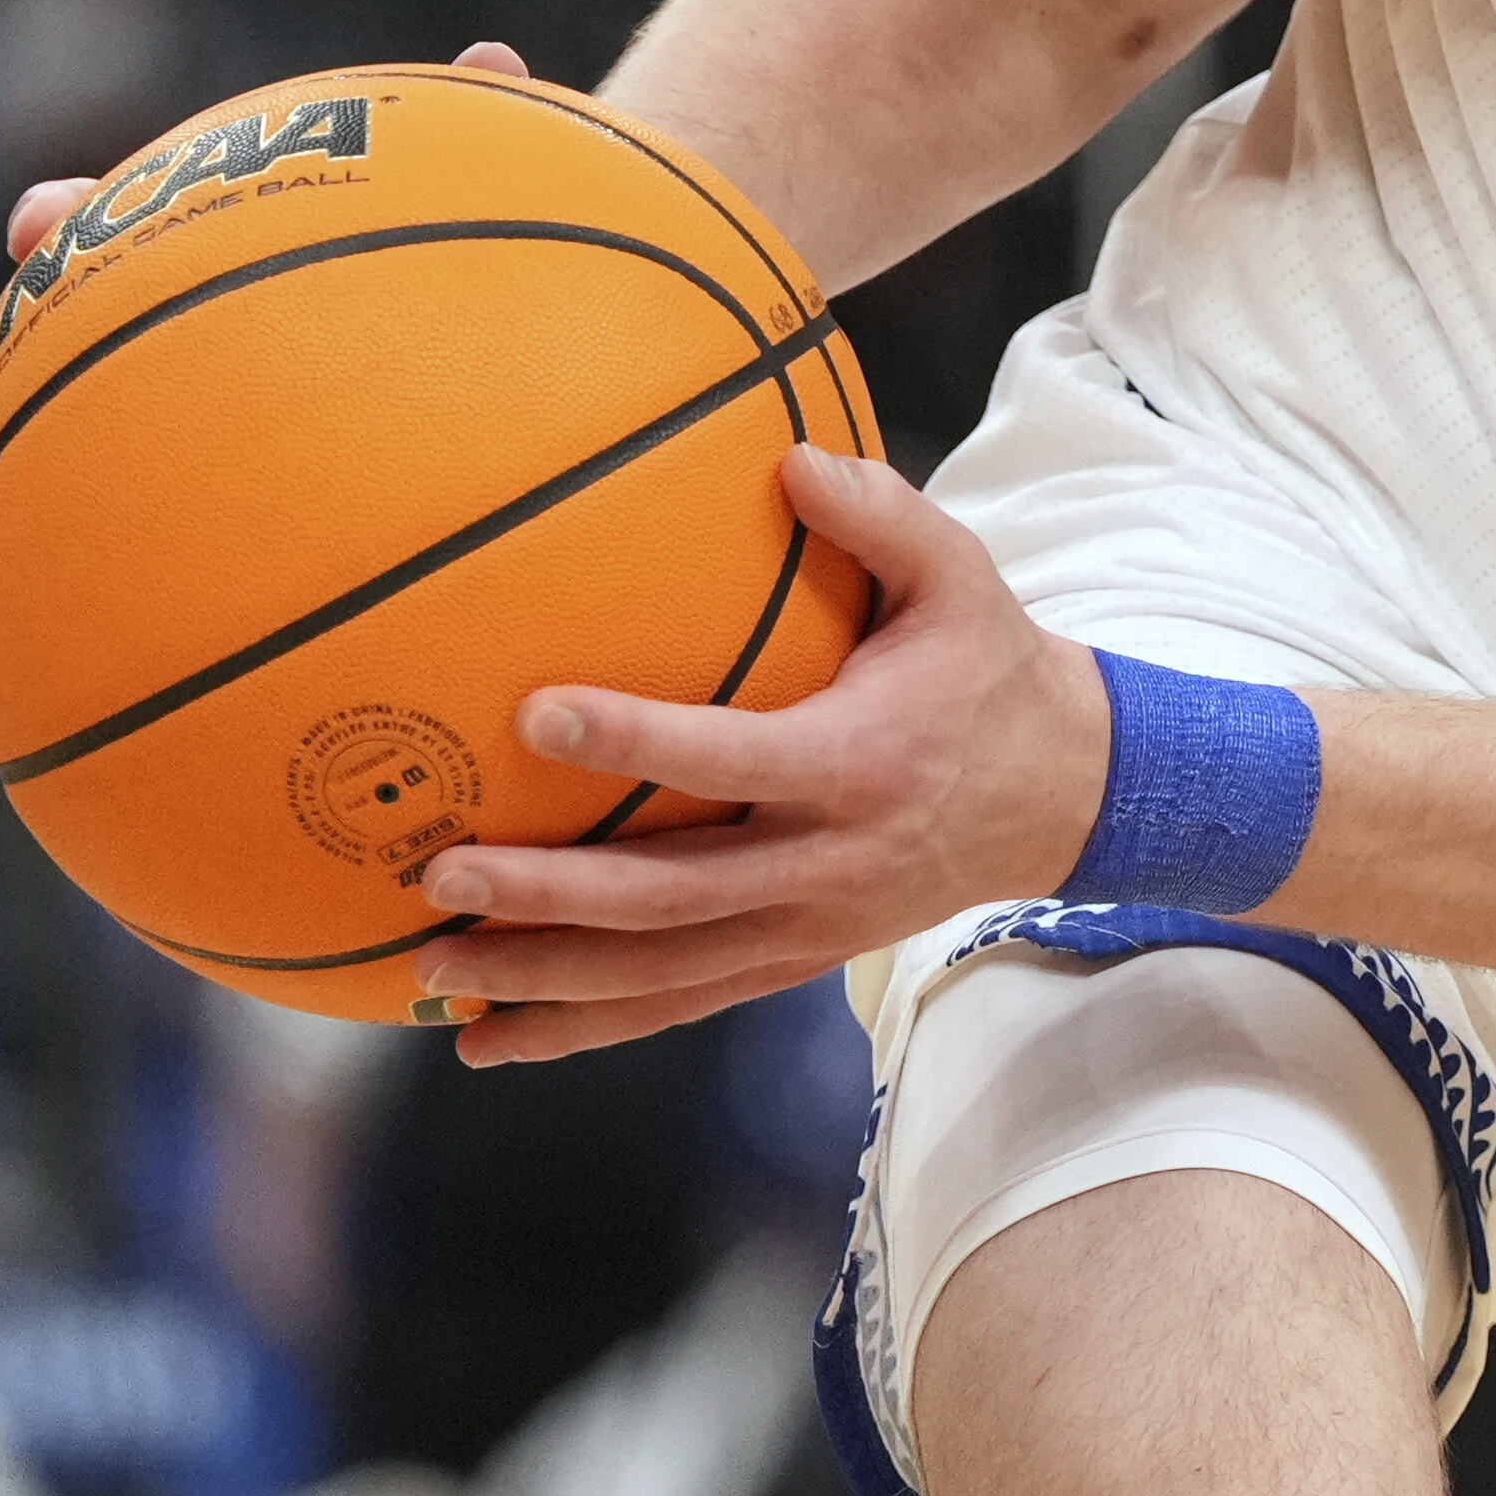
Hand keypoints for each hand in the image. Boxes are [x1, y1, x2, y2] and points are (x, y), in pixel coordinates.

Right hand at [0, 42, 538, 577]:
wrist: (492, 324)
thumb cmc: (478, 248)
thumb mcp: (486, 192)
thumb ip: (481, 124)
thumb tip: (492, 52)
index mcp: (212, 235)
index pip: (117, 213)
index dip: (66, 218)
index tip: (38, 225)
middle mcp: (171, 311)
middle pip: (48, 331)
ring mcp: (174, 401)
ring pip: (52, 436)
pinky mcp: (196, 481)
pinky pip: (122, 529)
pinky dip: (74, 574)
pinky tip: (44, 635)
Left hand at [406, 447, 1109, 1066]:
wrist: (1064, 793)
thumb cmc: (989, 671)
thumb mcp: (963, 580)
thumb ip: (883, 517)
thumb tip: (790, 457)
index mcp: (860, 764)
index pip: (734, 759)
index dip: (637, 741)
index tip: (536, 713)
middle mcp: (827, 864)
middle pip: (670, 898)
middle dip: (549, 896)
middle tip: (443, 873)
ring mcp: (806, 928)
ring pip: (659, 972)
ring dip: (542, 978)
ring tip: (432, 968)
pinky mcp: (792, 962)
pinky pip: (678, 1006)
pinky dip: (583, 1030)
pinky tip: (490, 1038)